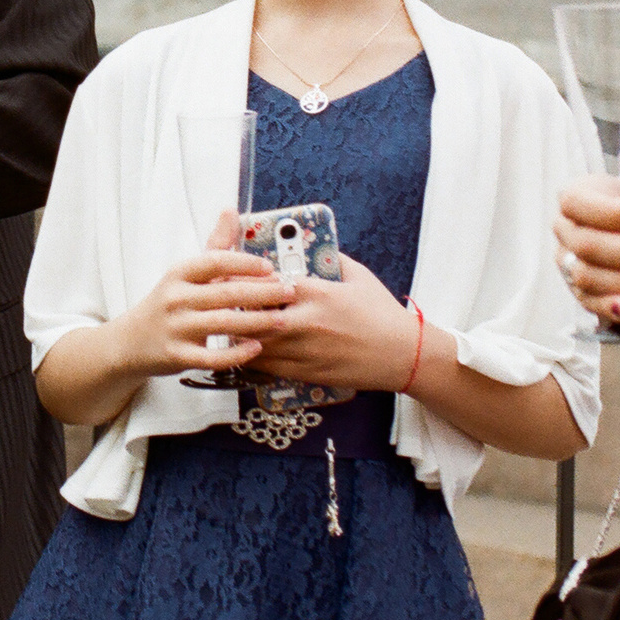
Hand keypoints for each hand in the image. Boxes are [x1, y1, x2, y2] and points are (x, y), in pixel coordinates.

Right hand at [113, 211, 287, 378]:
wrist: (131, 341)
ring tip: (282, 319)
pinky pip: (212, 356)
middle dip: (262, 292)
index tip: (270, 268)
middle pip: (226, 292)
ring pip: (223, 323)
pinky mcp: (177, 355)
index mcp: (179, 273)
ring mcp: (176, 328)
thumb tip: (231, 211)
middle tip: (288, 293)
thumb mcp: (186, 273)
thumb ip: (214, 245)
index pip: (214, 261)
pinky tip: (257, 347)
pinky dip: (237, 352)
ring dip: (257, 321)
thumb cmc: (167, 303)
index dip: (245, 263)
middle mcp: (175, 298)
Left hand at [237, 255, 420, 391]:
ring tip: (222, 329)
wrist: (403, 355)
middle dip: (233, 311)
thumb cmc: (382, 314)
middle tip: (216, 305)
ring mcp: (307, 351)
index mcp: (318, 294)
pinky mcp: (308, 373)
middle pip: (255, 316)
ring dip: (238, 337)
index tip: (229, 277)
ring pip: (257, 345)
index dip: (245, 281)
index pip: (269, 284)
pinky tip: (243, 352)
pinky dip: (253, 359)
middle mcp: (307, 322)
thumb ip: (332, 259)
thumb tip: (312, 246)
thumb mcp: (359, 276)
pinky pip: (270, 368)